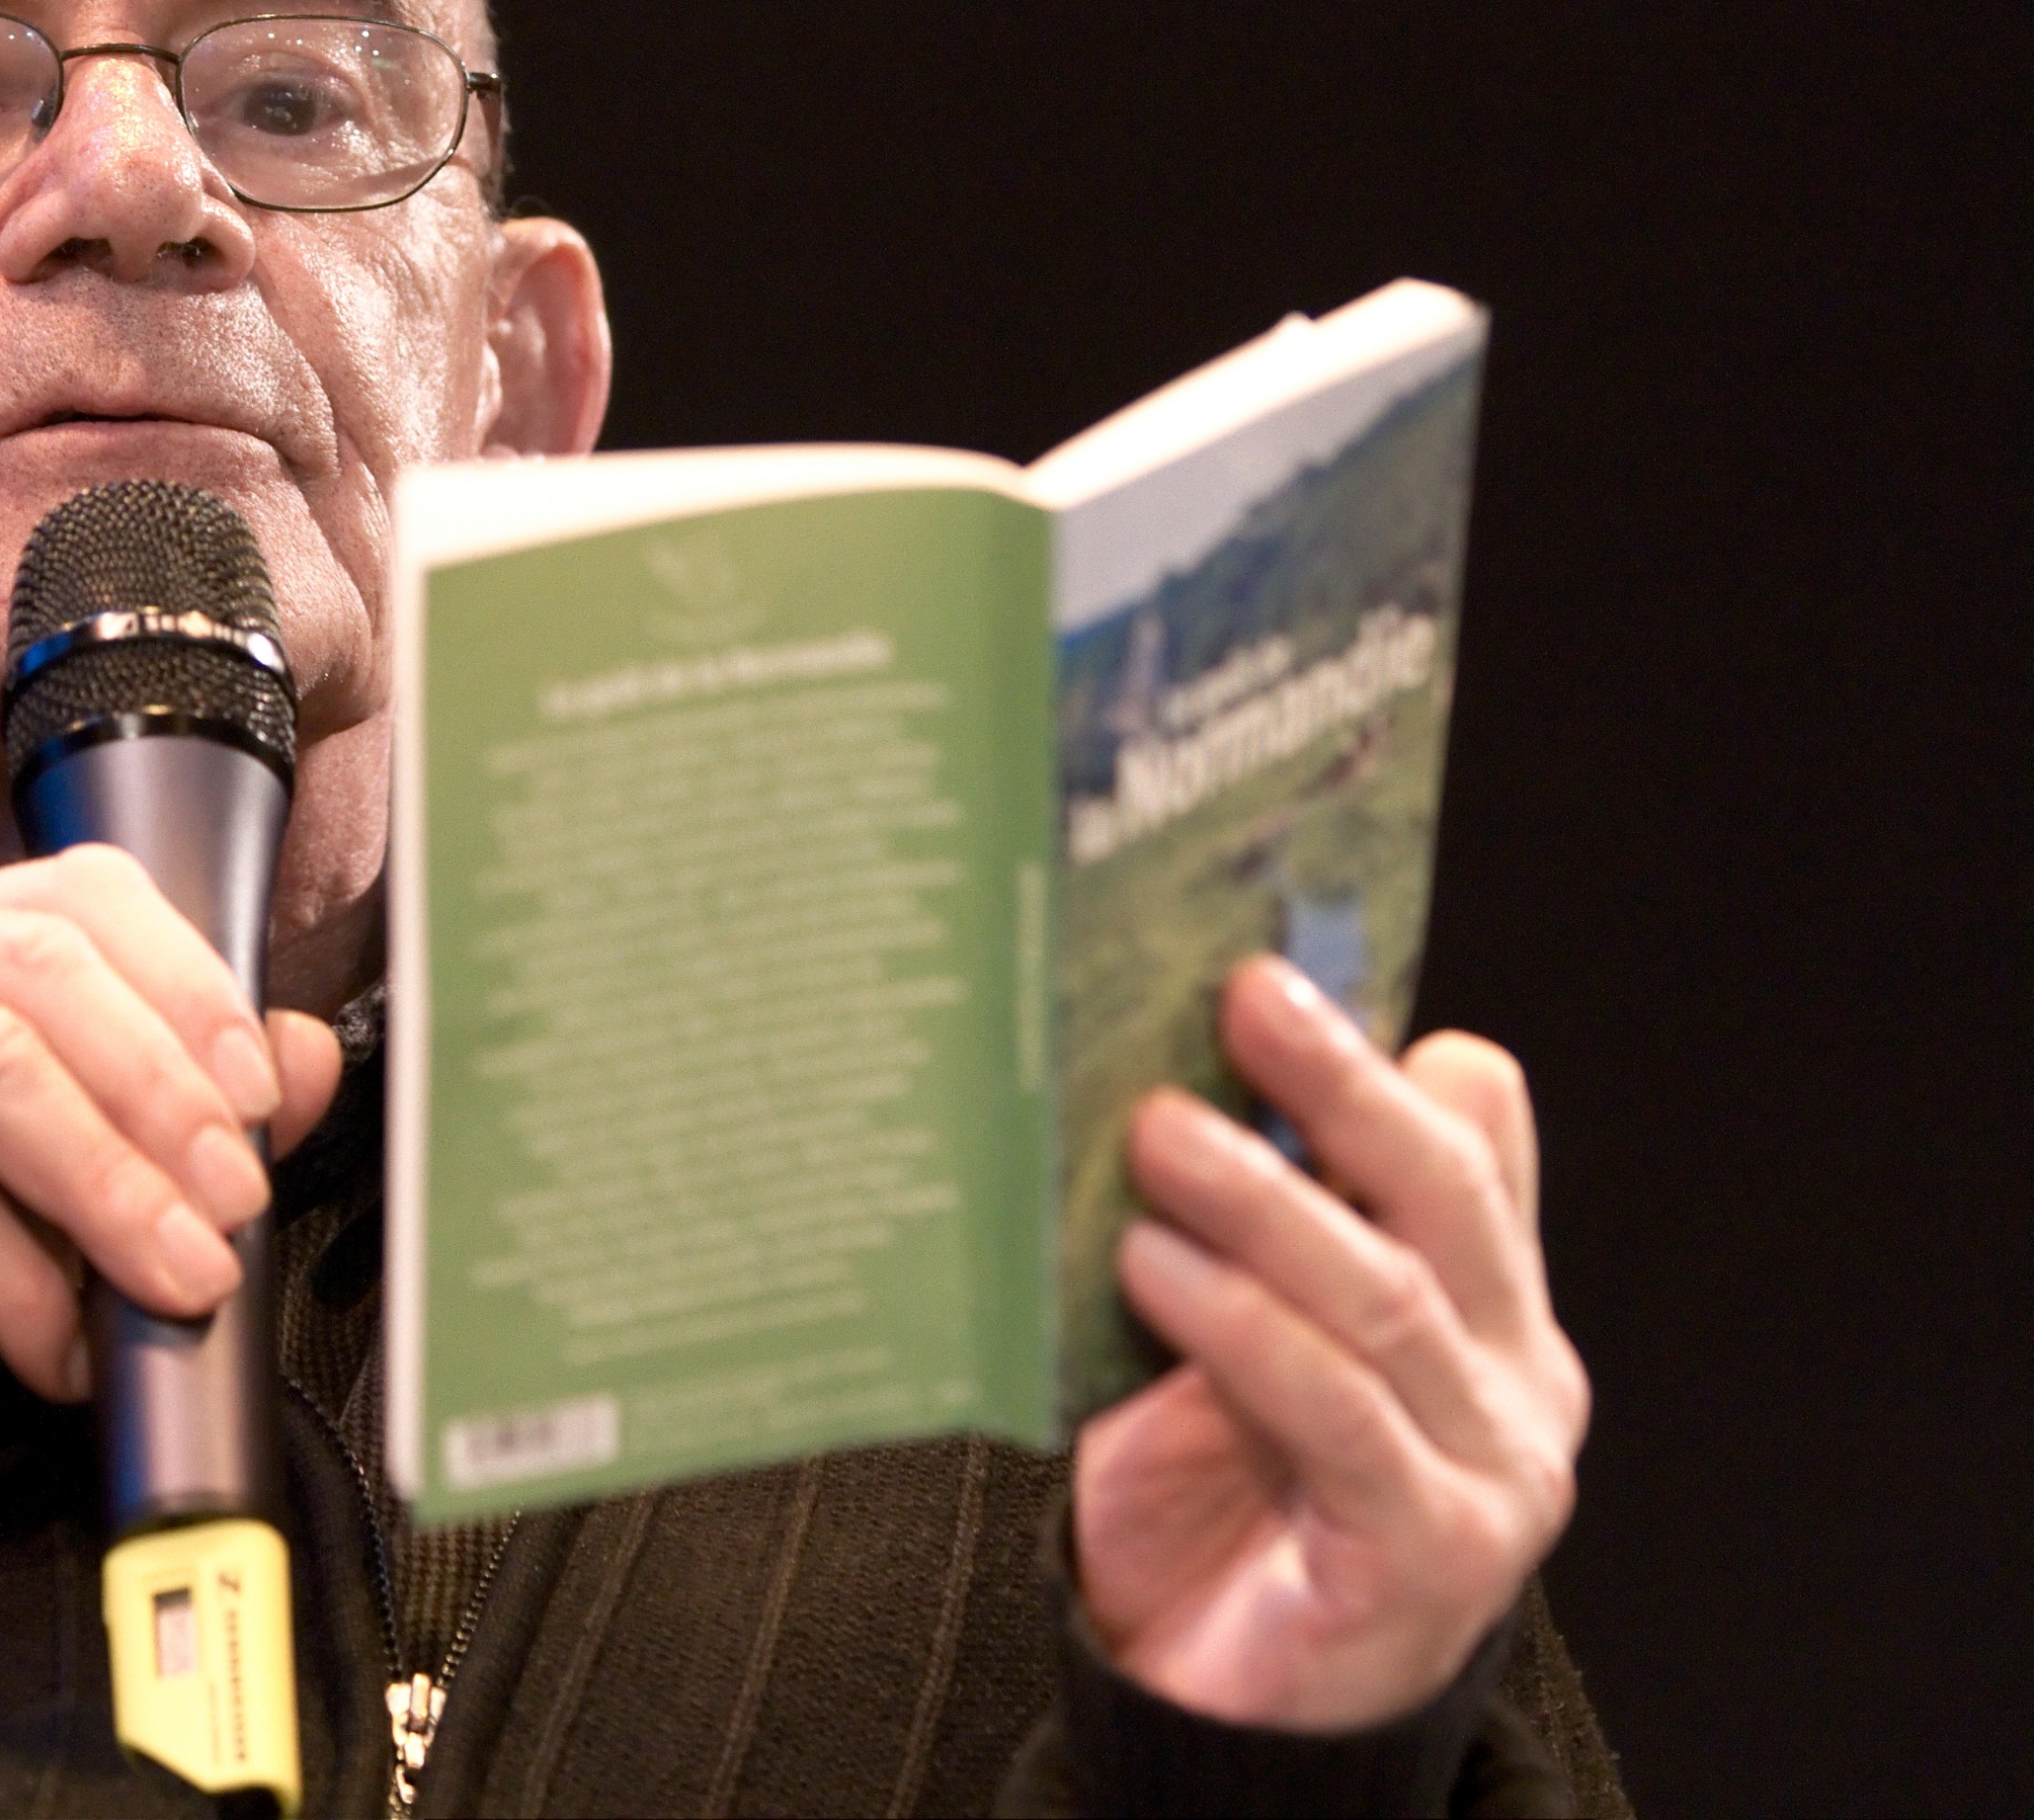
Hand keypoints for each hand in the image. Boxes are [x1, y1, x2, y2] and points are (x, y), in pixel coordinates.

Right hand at [0, 846, 347, 1425]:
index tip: (256, 1095)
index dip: (186, 985)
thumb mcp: (26, 1179)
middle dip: (164, 1090)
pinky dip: (14, 1275)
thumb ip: (152, 1110)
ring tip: (181, 1275)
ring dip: (113, 1181)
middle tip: (235, 1200)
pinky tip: (54, 1343)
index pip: (75, 897)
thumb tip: (301, 1060)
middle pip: (43, 969)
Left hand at [1074, 956, 1589, 1730]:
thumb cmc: (1216, 1512)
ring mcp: (1494, 1474)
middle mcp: (1518, 1383)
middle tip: (1241, 994)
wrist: (1219, 1714)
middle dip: (1343, 1086)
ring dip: (1264, 1202)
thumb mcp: (1224, 1343)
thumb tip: (1154, 1062)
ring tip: (1152, 1135)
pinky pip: (1339, 1414)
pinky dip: (1243, 1329)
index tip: (1288, 956)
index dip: (1395, 1049)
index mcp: (1487, 1310)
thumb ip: (1235, 1230)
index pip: (1476, 1146)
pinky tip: (1152, 1269)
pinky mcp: (1432, 1558)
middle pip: (1445, 1197)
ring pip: (1386, 1298)